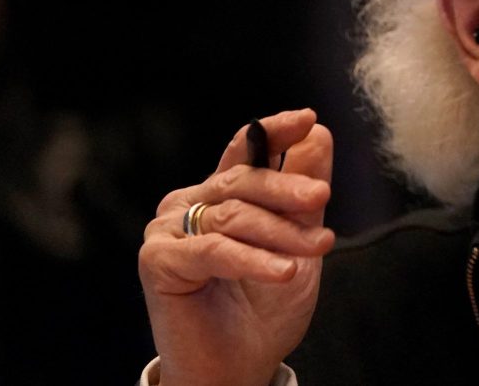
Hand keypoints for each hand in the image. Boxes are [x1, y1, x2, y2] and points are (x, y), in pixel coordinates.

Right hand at [139, 108, 333, 385]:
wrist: (237, 368)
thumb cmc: (265, 308)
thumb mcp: (299, 243)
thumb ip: (303, 192)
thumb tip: (318, 133)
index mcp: (222, 194)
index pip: (246, 150)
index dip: (274, 130)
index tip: (306, 119)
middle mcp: (191, 204)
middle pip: (243, 182)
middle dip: (287, 188)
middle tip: (321, 197)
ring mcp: (169, 230)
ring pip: (232, 216)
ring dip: (280, 233)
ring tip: (319, 247)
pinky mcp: (157, 261)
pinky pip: (213, 251)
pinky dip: (252, 260)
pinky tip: (284, 271)